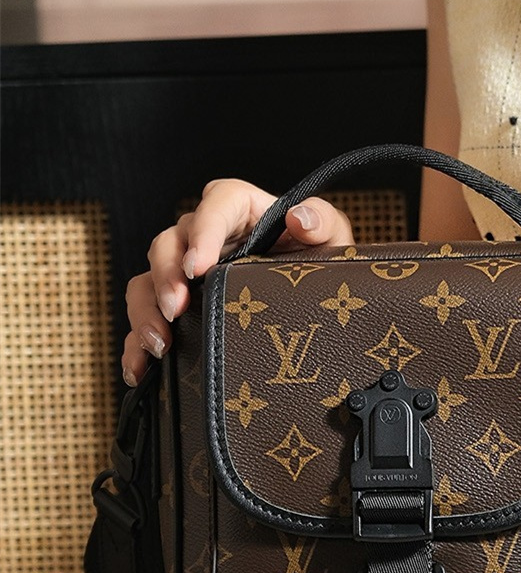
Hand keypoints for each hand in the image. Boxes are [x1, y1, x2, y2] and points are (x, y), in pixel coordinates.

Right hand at [122, 179, 353, 385]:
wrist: (319, 303)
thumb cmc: (320, 263)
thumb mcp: (332, 240)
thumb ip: (322, 222)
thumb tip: (299, 218)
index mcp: (243, 212)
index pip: (217, 202)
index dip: (203, 231)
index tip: (199, 265)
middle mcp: (207, 238)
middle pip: (169, 242)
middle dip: (166, 276)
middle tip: (178, 308)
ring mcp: (188, 275)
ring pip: (147, 281)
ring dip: (146, 310)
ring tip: (160, 343)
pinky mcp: (179, 308)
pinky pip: (144, 321)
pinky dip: (136, 346)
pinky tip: (141, 370)